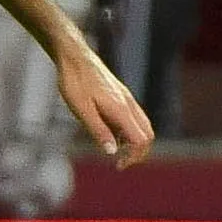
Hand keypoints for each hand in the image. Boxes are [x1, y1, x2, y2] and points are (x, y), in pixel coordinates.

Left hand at [55, 43, 154, 167]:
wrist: (73, 56)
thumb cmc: (73, 81)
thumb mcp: (81, 109)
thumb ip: (98, 131)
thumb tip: (111, 152)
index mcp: (121, 109)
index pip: (141, 139)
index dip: (133, 156)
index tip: (118, 165)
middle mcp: (129, 104)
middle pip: (147, 134)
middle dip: (138, 152)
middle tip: (120, 162)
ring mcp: (126, 98)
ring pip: (142, 125)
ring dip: (133, 141)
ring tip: (112, 148)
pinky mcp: (121, 95)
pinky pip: (133, 117)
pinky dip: (127, 130)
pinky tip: (108, 131)